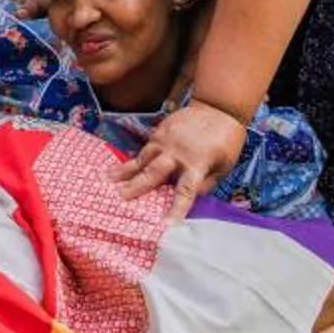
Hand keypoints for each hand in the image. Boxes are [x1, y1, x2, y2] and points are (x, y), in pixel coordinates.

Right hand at [115, 97, 248, 222]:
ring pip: (142, 159)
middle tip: (118, 199)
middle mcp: (177, 153)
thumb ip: (206, 184)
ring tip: (107, 181)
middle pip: (153, 174)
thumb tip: (190, 198)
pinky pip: (144, 148)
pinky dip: (132, 159)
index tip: (166, 225)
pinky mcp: (160, 131)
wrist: (219, 106)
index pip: (185, 192)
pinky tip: (118, 168)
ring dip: (125, 171)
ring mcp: (165, 140)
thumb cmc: (226, 140)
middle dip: (135, 188)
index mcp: (197, 164)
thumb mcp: (224, 166)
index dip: (175, 209)